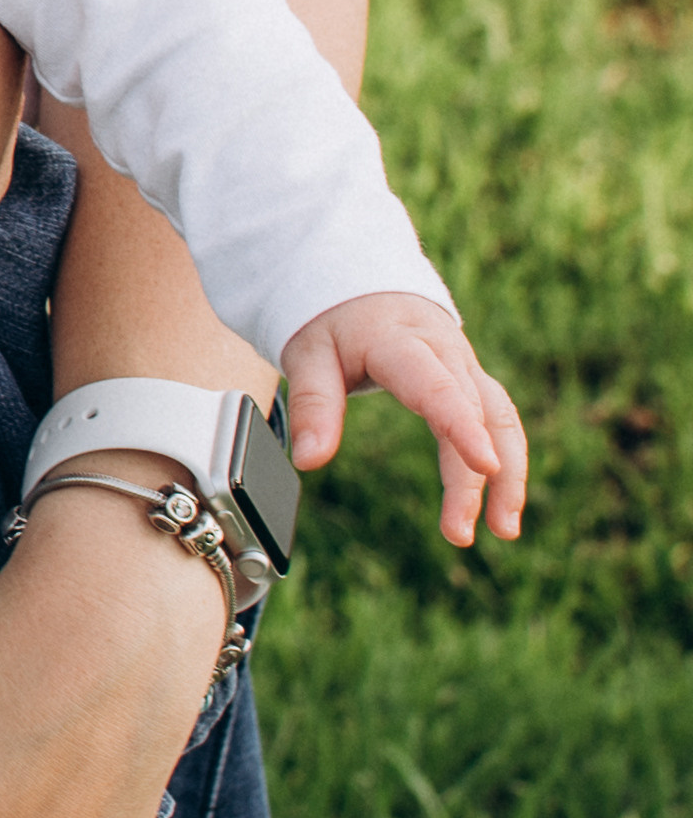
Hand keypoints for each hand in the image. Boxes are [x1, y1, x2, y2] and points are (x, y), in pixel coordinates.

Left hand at [282, 290, 525, 544]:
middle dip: (476, 477)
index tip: (486, 467)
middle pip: (477, 415)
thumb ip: (313, 405)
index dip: (464, 428)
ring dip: (510, 475)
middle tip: (459, 534)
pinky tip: (501, 505)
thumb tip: (309, 461)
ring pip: (502, 419)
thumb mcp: (308, 354)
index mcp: (404, 343)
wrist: (364, 284)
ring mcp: (465, 367)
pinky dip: (507, 461)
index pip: (440, 389)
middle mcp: (447, 354)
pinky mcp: (471, 382)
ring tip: (505, 530)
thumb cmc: (333, 321)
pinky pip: (499, 421)